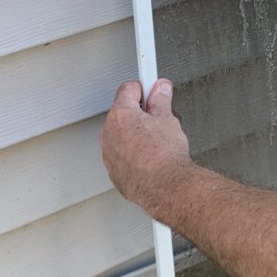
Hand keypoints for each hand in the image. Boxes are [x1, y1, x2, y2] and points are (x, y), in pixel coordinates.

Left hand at [100, 79, 190, 210]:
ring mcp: (109, 155)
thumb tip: (161, 89)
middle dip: (142, 114)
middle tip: (161, 119)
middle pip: (124, 113)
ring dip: (137, 135)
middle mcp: (109, 133)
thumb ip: (161, 100)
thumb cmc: (164, 157)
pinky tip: (152, 158)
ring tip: (159, 143)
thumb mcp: (168, 119)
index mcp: (120, 115)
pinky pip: (123, 157)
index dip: (144, 88)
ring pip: (123, 136)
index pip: (128, 89)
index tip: (153, 89)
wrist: (166, 187)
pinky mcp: (115, 172)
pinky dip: (135, 155)